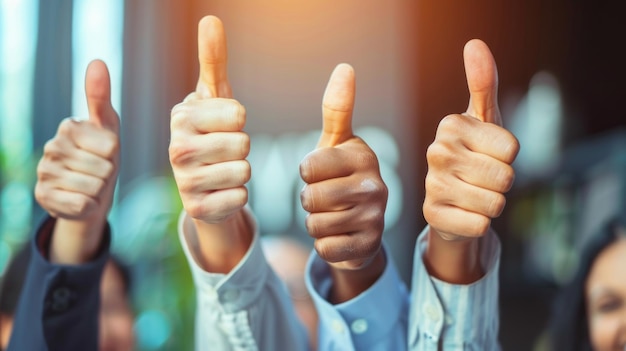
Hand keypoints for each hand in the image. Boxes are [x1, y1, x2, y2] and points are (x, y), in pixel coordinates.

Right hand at [34, 60, 119, 262]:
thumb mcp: (107, 127)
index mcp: (68, 127)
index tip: (104, 154)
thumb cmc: (102, 156)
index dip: (114, 155)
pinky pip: (81, 205)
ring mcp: (44, 172)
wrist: (89, 193)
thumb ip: (101, 96)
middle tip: (97, 173)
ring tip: (89, 185)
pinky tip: (79, 200)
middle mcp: (51, 147)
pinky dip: (87, 206)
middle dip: (107, 175)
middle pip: (104, 168)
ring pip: (94, 187)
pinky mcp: (43, 197)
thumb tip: (97, 61)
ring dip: (98, 191)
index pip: (111, 146)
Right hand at [169, 16, 250, 272]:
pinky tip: (221, 192)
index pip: (237, 113)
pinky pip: (241, 198)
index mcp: (181, 117)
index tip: (222, 124)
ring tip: (222, 170)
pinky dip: (239, 195)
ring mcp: (184, 182)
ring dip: (242, 172)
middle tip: (224, 150)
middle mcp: (176, 149)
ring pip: (244, 172)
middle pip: (243, 144)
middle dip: (242, 147)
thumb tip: (210, 18)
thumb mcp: (213, 96)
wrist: (201, 182)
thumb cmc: (211, 131)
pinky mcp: (196, 209)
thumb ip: (213, 60)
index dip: (238, 120)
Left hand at [300, 64, 387, 301]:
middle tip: (325, 198)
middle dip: (308, 201)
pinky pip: (324, 249)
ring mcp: (375, 219)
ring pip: (315, 225)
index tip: (320, 172)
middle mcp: (375, 186)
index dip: (306, 173)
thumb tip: (345, 67)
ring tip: (333, 216)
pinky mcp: (368, 247)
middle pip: (310, 199)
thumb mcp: (336, 143)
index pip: (308, 167)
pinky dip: (324, 245)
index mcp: (363, 157)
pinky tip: (340, 236)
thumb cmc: (341, 176)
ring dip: (315, 223)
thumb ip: (337, 109)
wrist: (362, 226)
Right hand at [422, 39, 518, 282]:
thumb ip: (483, 83)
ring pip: (495, 203)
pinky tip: (464, 213)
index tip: (488, 154)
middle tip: (482, 178)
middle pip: (506, 177)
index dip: (508, 157)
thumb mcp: (485, 119)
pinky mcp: (431, 215)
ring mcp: (431, 185)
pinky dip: (480, 223)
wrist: (452, 200)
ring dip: (493, 204)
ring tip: (474, 195)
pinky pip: (480, 225)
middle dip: (502, 183)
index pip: (512, 148)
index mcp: (450, 126)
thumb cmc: (475, 154)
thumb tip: (474, 44)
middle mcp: (436, 152)